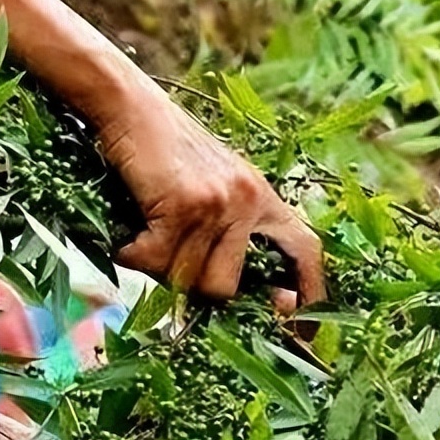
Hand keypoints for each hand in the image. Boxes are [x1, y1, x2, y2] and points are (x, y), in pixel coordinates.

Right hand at [96, 81, 324, 307]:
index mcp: (264, 198)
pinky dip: (131, 252)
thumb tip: (230, 293)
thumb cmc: (163, 151)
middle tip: (164, 256)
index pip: (306, 253)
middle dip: (191, 285)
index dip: (310, 296)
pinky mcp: (185, 204)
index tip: (302, 335)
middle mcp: (251, 200)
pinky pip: (154, 260)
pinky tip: (129, 227)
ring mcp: (221, 203)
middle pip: (226, 287)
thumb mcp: (214, 187)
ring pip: (187, 278)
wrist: (130, 104)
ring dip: (155, 266)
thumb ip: (229, 231)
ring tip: (144, 231)